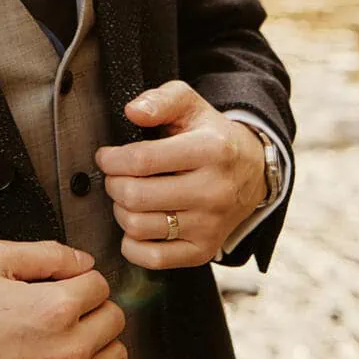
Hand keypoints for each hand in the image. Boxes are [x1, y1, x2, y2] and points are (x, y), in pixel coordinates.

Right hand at [0, 238, 127, 358]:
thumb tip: (82, 261)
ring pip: (117, 354)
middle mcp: (68, 348)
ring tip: (73, 336)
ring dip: (100, 341)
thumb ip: (46, 252)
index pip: (100, 283)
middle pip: (114, 317)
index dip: (79, 278)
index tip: (64, 284)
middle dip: (92, 306)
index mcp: (56, 308)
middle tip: (66, 308)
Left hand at [93, 80, 266, 267]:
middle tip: (116, 176)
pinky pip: (153, 259)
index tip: (106, 157)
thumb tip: (133, 111)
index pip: (143, 160)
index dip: (112, 159)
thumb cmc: (212, 136)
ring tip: (128, 197)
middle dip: (113, 184)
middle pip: (136, 196)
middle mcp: (214, 191)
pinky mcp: (204, 251)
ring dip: (121, 211)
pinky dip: (132, 244)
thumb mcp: (191, 105)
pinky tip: (138, 225)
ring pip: (139, 227)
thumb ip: (160, 100)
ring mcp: (210, 225)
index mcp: (211, 150)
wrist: (252, 172)